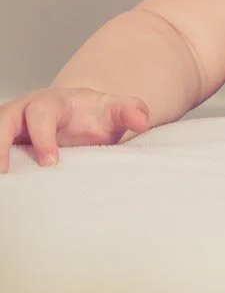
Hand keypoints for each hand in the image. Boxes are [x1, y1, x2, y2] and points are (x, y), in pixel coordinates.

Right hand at [0, 87, 149, 173]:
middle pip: (3, 120)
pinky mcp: (7, 144)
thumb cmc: (96, 116)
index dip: (43, 137)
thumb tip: (142, 120)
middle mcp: (26, 111)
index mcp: (53, 102)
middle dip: (0, 144)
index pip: (41, 114)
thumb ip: (130, 111)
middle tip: (4, 173)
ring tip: (1, 185)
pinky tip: (5, 190)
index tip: (50, 163)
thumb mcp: (114, 111)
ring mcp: (12, 128)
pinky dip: (0, 164)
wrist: (83, 118)